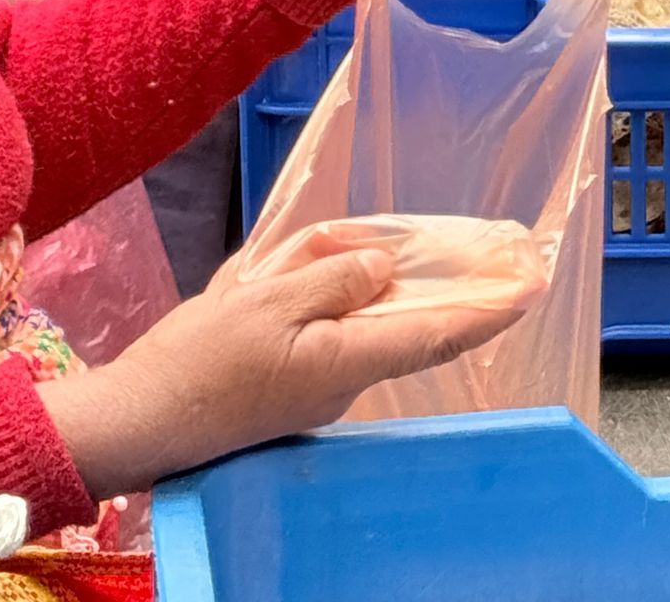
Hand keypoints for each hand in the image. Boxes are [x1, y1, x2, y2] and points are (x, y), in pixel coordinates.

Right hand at [38, 228, 539, 497]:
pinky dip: (345, 296)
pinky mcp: (291, 382)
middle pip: (410, 324)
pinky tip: (338, 265)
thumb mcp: (267, 300)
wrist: (139, 421)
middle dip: (454, 292)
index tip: (531, 288)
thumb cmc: (200, 360)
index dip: (488, 310)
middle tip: (499, 258)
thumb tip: (384, 268)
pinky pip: (335, 330)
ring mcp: (318, 384)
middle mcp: (344, 377)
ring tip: (411, 248)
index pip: (436, 332)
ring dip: (389, 287)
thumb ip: (333, 277)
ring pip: (370, 322)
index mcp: (347, 357)